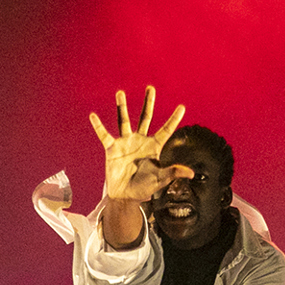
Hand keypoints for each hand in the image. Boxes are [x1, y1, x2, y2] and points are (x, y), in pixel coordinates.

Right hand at [91, 85, 190, 205]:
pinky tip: (93, 116)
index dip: (174, 119)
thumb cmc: (144, 188)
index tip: (182, 107)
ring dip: (122, 107)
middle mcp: (140, 141)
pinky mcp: (112, 148)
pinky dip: (98, 126)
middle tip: (150, 88)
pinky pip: (104, 135)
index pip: (166, 130)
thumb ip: (173, 173)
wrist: (125, 196)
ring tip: (120, 93)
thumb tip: (191, 173)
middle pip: (145, 118)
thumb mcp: (160, 180)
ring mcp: (125, 143)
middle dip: (148, 103)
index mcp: (154, 147)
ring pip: (124, 121)